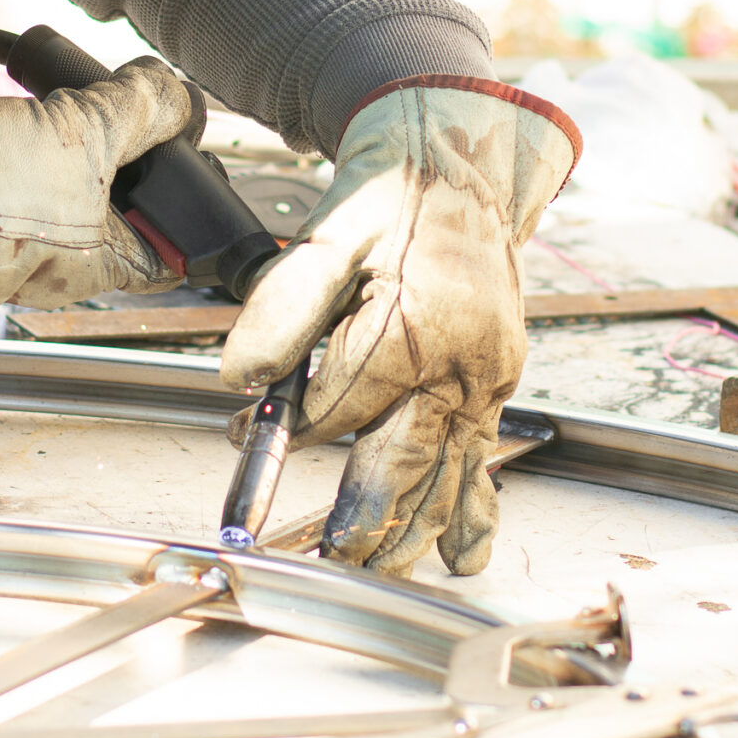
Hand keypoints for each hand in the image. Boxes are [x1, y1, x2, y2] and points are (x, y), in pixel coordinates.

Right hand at [0, 59, 193, 305]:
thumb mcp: (84, 134)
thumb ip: (143, 110)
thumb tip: (175, 93)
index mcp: (98, 269)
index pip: (176, 251)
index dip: (193, 204)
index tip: (191, 156)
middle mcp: (56, 267)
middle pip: (124, 215)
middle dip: (131, 161)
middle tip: (129, 114)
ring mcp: (11, 243)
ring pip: (70, 193)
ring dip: (78, 147)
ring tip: (73, 105)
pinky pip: (20, 183)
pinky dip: (31, 146)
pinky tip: (29, 111)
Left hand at [219, 79, 578, 574]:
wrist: (464, 164)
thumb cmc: (390, 196)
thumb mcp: (326, 234)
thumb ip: (282, 309)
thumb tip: (239, 380)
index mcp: (411, 322)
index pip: (340, 408)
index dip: (288, 428)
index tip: (243, 435)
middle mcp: (459, 360)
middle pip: (403, 461)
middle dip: (360, 518)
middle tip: (325, 561)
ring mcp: (487, 376)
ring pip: (445, 474)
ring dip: (410, 531)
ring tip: (373, 573)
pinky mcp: (498, 383)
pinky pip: (483, 459)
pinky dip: (471, 511)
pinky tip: (464, 557)